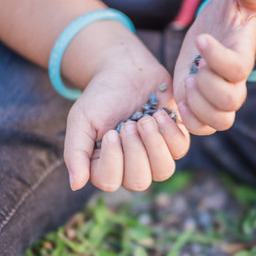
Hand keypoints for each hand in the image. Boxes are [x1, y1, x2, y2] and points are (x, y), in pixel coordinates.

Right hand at [64, 35, 189, 191]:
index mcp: (105, 165)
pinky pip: (179, 149)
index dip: (113, 159)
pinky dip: (170, 131)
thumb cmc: (100, 97)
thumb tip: (75, 185)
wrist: (125, 70)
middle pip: (139, 181)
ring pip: (163, 171)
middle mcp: (131, 166)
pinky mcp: (173, 140)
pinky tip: (159, 113)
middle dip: (134, 150)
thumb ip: (76, 153)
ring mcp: (154, 155)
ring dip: (154, 144)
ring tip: (145, 120)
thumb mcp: (81, 121)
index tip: (111, 132)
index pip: (109, 182)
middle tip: (128, 124)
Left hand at [173, 0, 255, 134]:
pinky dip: (189, 120)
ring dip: (197, 105)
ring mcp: (218, 100)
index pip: (238, 69)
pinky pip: (202, 128)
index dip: (218, 59)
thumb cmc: (225, 18)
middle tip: (193, 70)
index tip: (201, 40)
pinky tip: (181, 100)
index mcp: (242, 58)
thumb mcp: (236, 2)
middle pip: (230, 100)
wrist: (214, 37)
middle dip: (206, 86)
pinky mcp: (201, 108)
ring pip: (219, 121)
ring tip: (187, 82)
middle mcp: (235, 84)